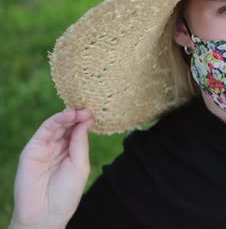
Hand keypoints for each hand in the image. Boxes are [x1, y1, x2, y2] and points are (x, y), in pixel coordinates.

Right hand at [10, 108, 93, 228]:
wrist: (45, 214)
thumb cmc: (66, 194)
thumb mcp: (80, 166)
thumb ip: (81, 144)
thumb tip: (85, 120)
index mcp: (72, 152)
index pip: (79, 132)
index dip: (86, 121)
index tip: (95, 112)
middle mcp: (58, 148)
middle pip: (69, 126)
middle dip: (78, 116)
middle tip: (88, 108)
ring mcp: (45, 148)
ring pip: (57, 126)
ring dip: (68, 116)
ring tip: (78, 111)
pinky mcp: (32, 149)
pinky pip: (44, 131)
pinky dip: (55, 121)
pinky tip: (67, 115)